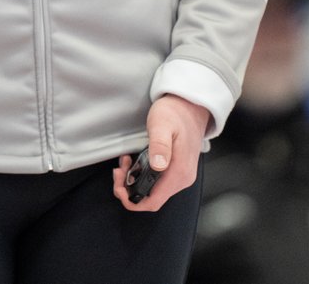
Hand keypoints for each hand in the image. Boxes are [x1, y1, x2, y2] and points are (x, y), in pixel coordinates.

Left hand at [112, 94, 209, 211]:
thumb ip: (160, 145)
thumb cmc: (176, 113)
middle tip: (119, 169)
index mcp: (179, 172)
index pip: (154, 201)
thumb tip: (158, 166)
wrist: (190, 106)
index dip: (133, 201)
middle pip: (151, 198)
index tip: (119, 188)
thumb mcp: (162, 125)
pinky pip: (156, 181)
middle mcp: (182, 178)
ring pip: (152, 190)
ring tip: (124, 162)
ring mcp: (180, 175)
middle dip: (129, 189)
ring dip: (133, 181)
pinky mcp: (176, 170)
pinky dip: (141, 175)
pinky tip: (133, 162)